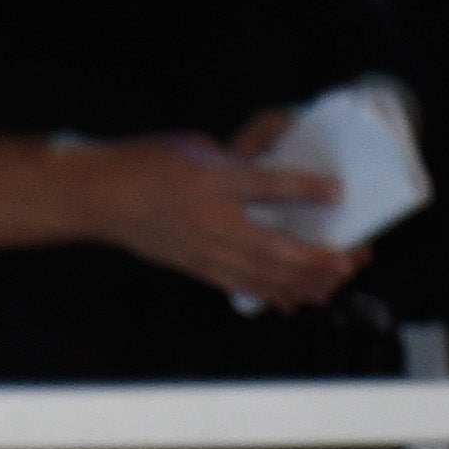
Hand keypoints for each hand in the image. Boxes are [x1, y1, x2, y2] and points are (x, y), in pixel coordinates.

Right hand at [0, 131, 356, 304]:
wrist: (96, 194)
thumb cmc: (144, 163)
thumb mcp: (192, 147)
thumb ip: (233, 160)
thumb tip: (269, 164)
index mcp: (208, 179)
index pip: (265, 183)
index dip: (304, 189)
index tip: (337, 192)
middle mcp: (209, 218)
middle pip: (274, 245)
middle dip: (317, 257)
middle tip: (352, 259)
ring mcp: (202, 248)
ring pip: (262, 273)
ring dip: (302, 282)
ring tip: (334, 284)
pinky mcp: (194, 266)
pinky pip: (240, 285)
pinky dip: (271, 294)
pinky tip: (296, 300)